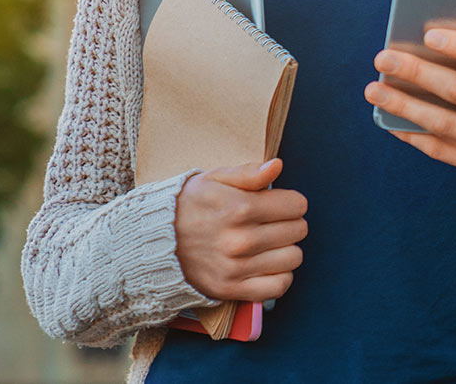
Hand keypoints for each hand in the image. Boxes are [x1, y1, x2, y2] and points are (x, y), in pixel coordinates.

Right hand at [174, 158, 307, 302]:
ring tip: (271, 242)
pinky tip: (269, 263)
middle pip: (298, 231)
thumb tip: (278, 165)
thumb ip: (249, 172)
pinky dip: (280, 275)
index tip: (281, 203)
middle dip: (291, 222)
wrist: (156, 241)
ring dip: (287, 248)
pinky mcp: (232, 289)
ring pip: (293, 258)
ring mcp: (237, 267)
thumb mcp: (215, 178)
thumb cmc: (191, 204)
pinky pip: (278, 286)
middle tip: (274, 221)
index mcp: (240, 208)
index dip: (292, 201)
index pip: (297, 206)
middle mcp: (241, 240)